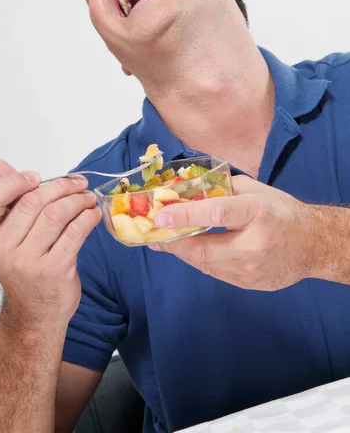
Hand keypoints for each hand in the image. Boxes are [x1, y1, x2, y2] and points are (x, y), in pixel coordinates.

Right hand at [0, 159, 100, 326]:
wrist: (35, 313)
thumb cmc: (25, 269)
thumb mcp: (9, 236)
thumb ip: (7, 198)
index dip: (14, 182)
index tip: (36, 177)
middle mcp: (2, 250)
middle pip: (32, 202)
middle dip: (61, 187)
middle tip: (77, 183)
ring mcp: (27, 262)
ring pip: (56, 214)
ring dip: (78, 200)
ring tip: (87, 197)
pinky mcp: (54, 270)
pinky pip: (75, 232)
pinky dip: (88, 217)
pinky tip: (93, 213)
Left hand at [150, 175, 315, 290]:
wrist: (313, 245)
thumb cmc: (282, 212)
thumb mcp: (257, 190)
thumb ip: (225, 187)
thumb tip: (190, 185)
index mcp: (257, 213)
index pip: (217, 213)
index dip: (186, 215)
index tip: (162, 216)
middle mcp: (254, 244)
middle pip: (204, 248)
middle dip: (175, 242)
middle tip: (155, 234)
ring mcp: (251, 269)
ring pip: (206, 264)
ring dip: (183, 252)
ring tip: (166, 242)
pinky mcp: (248, 284)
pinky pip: (215, 273)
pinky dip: (200, 261)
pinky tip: (191, 251)